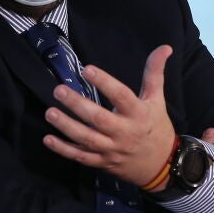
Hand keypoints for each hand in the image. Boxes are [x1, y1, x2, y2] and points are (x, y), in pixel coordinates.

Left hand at [42, 45, 176, 186]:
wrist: (161, 165)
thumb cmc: (156, 127)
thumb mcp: (157, 99)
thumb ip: (154, 73)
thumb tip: (165, 47)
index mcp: (138, 114)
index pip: (121, 96)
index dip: (104, 82)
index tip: (86, 69)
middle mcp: (124, 132)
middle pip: (99, 119)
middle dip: (78, 105)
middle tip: (59, 91)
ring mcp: (112, 149)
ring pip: (87, 139)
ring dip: (67, 127)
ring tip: (50, 113)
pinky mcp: (103, 162)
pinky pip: (81, 157)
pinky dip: (64, 150)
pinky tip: (48, 139)